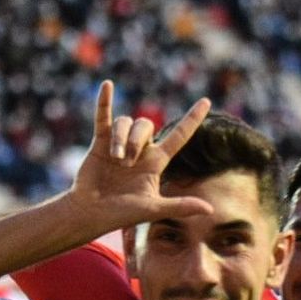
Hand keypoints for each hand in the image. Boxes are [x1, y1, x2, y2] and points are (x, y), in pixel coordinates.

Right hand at [67, 81, 213, 231]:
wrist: (90, 214)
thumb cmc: (122, 214)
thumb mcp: (153, 209)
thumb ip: (180, 206)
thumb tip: (210, 209)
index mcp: (156, 162)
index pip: (179, 136)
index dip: (192, 119)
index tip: (205, 101)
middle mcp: (140, 150)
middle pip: (146, 125)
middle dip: (137, 140)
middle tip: (127, 163)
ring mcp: (119, 144)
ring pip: (125, 122)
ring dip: (121, 138)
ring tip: (115, 157)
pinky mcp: (99, 142)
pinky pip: (103, 117)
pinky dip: (104, 101)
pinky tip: (107, 85)